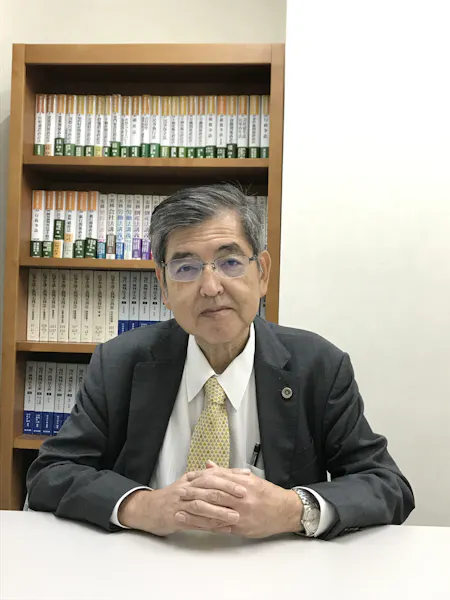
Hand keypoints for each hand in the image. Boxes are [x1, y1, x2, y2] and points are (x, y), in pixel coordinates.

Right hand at [118, 467, 250, 535]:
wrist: (148, 509)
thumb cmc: (173, 497)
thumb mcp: (188, 483)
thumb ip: (208, 477)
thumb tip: (229, 471)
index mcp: (191, 479)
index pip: (213, 474)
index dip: (230, 475)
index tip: (246, 477)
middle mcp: (186, 489)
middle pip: (208, 487)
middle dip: (227, 490)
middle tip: (244, 495)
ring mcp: (180, 504)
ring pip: (202, 506)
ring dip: (220, 511)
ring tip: (235, 516)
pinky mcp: (176, 519)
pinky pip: (195, 522)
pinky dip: (210, 526)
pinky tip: (223, 529)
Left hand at [183, 463, 302, 537]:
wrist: (285, 510)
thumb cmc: (267, 493)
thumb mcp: (249, 478)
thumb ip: (227, 472)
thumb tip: (208, 465)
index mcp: (242, 482)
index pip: (217, 479)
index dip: (200, 480)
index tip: (186, 481)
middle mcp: (241, 497)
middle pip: (213, 495)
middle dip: (194, 496)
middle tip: (179, 496)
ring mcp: (241, 513)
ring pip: (215, 513)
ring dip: (195, 514)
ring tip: (180, 513)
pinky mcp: (242, 527)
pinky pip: (221, 527)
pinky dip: (207, 526)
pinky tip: (195, 527)